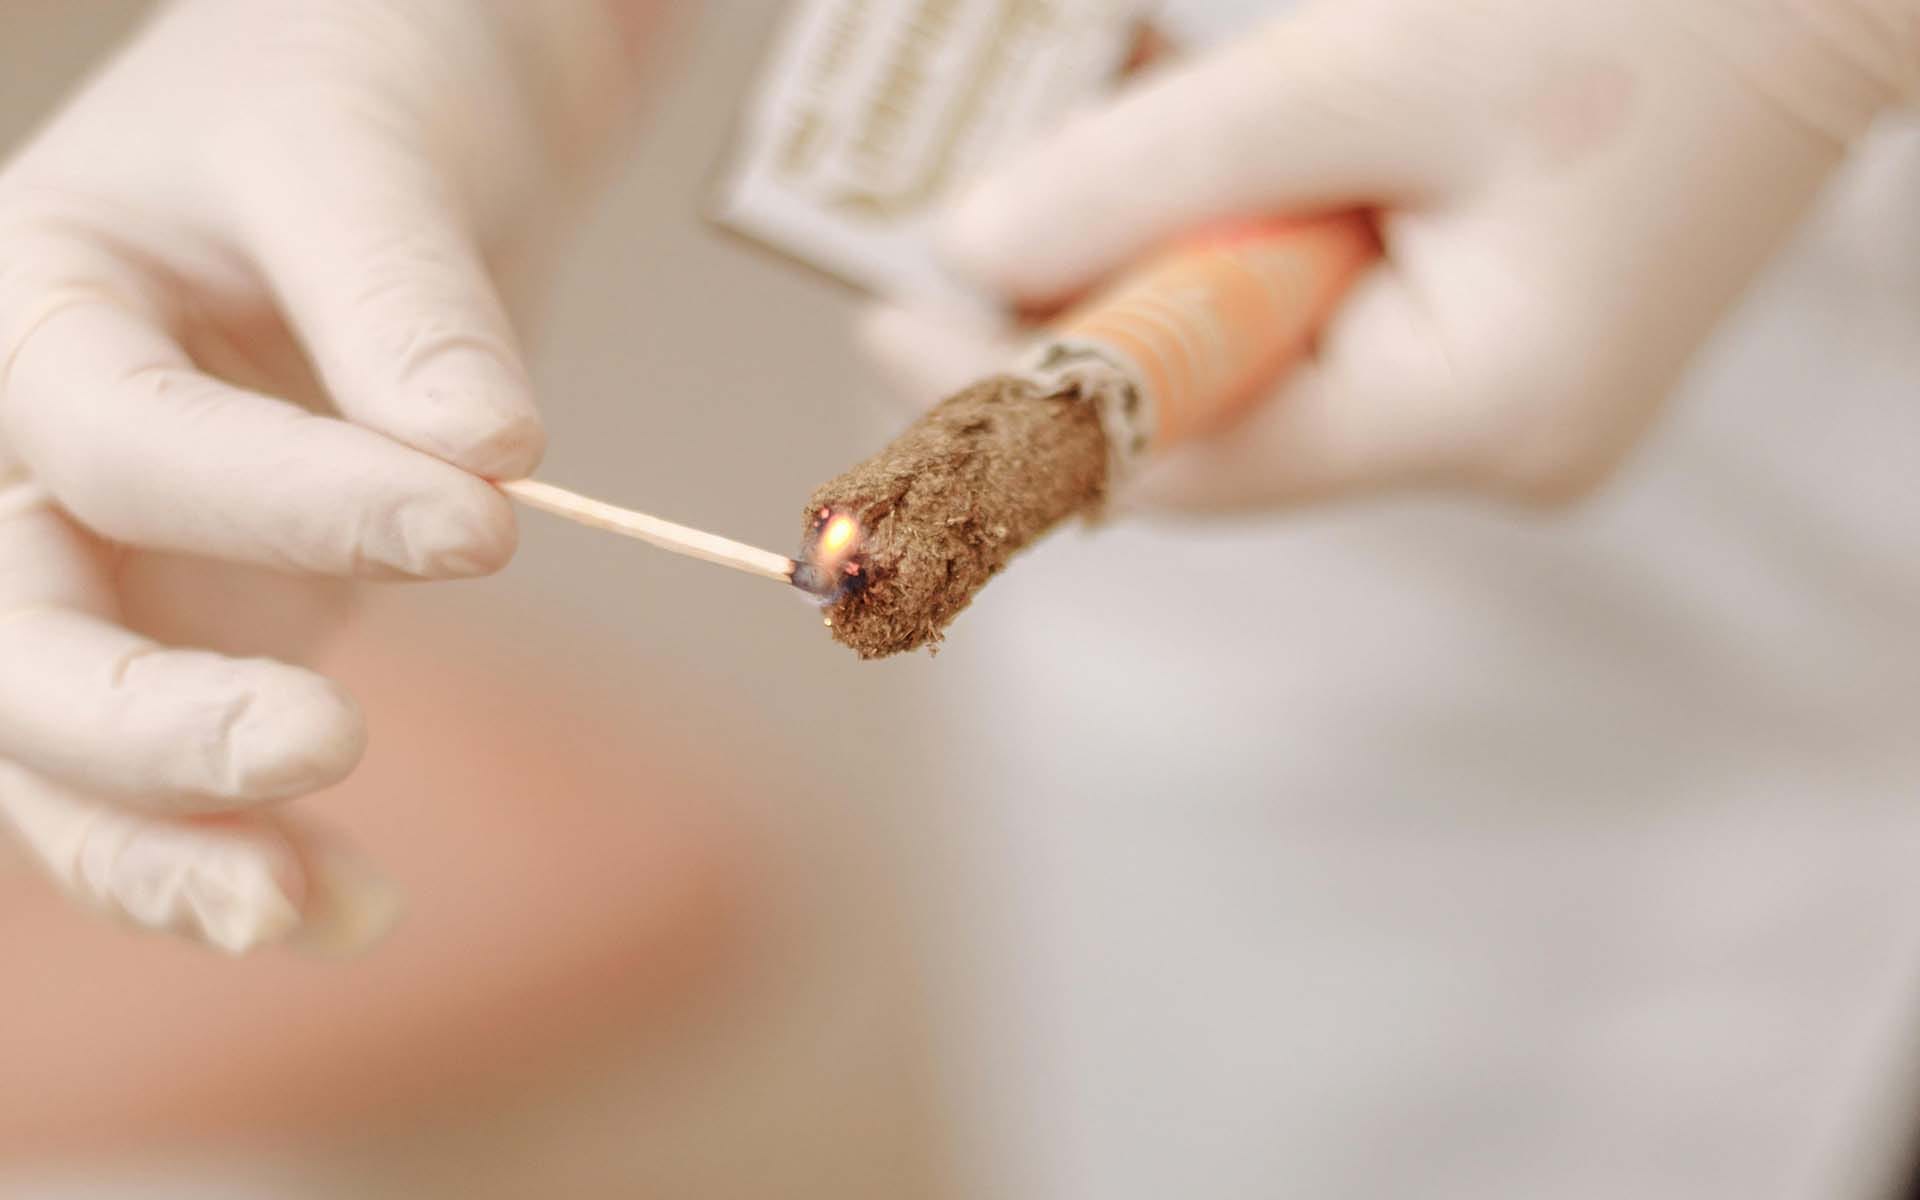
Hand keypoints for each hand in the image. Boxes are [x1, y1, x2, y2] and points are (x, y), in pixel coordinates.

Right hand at [0, 0, 657, 951]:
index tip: (485, 519)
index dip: (292, 498)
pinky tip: (349, 905)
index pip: (123, 438)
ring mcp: (109, 551)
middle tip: (323, 747)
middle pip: (15, 634)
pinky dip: (238, 852)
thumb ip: (404, 296)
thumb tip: (482, 450)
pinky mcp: (201, 615)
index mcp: (30, 302)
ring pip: (65, 744)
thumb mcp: (365, 148)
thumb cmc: (350, 89)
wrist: (384, 114)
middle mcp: (31, 446)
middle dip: (153, 721)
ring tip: (324, 911)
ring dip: (171, 849)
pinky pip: (179, 764)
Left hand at [863, 0, 1916, 508]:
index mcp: (1483, 412)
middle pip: (1217, 420)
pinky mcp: (1494, 339)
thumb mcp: (1363, 72)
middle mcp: (1493, 442)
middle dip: (1072, 332)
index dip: (1019, 408)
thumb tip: (977, 250)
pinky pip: (1316, 320)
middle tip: (931, 249)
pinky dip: (1233, 253)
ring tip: (1041, 201)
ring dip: (1150, 280)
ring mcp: (1499, 400)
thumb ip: (1154, 173)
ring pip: (1260, 366)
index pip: (1188, 460)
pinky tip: (1173, 190)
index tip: (880, 328)